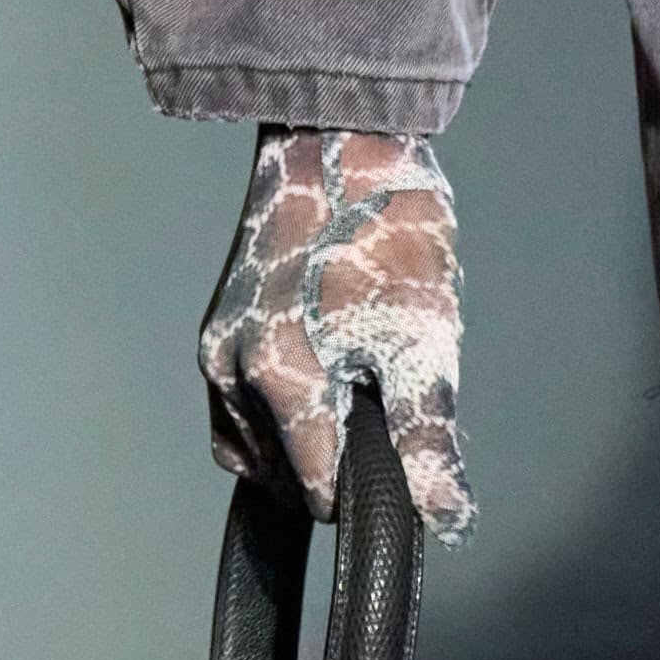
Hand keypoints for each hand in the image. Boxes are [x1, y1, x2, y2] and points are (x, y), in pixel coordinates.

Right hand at [198, 125, 476, 543]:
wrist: (340, 140)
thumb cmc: (385, 227)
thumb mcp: (424, 341)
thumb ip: (427, 441)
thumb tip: (444, 518)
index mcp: (279, 379)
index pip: (318, 494)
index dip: (369, 492)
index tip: (404, 456)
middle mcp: (231, 374)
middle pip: (284, 481)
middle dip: (337, 466)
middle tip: (386, 407)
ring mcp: (216, 355)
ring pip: (257, 457)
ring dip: (307, 451)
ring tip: (357, 393)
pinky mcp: (215, 339)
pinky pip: (237, 420)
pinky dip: (280, 427)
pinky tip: (323, 392)